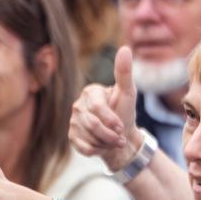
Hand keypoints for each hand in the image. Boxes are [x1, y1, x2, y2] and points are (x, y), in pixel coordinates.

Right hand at [69, 46, 140, 171]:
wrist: (122, 137)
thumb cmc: (125, 113)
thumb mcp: (128, 93)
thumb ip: (124, 73)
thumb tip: (125, 49)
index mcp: (90, 92)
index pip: (97, 108)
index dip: (110, 119)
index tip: (121, 125)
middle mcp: (78, 105)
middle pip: (92, 124)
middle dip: (110, 135)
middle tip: (120, 138)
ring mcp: (73, 121)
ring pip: (88, 136)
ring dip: (106, 143)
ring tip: (114, 141)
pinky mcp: (72, 136)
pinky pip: (83, 147)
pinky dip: (97, 150)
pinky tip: (103, 147)